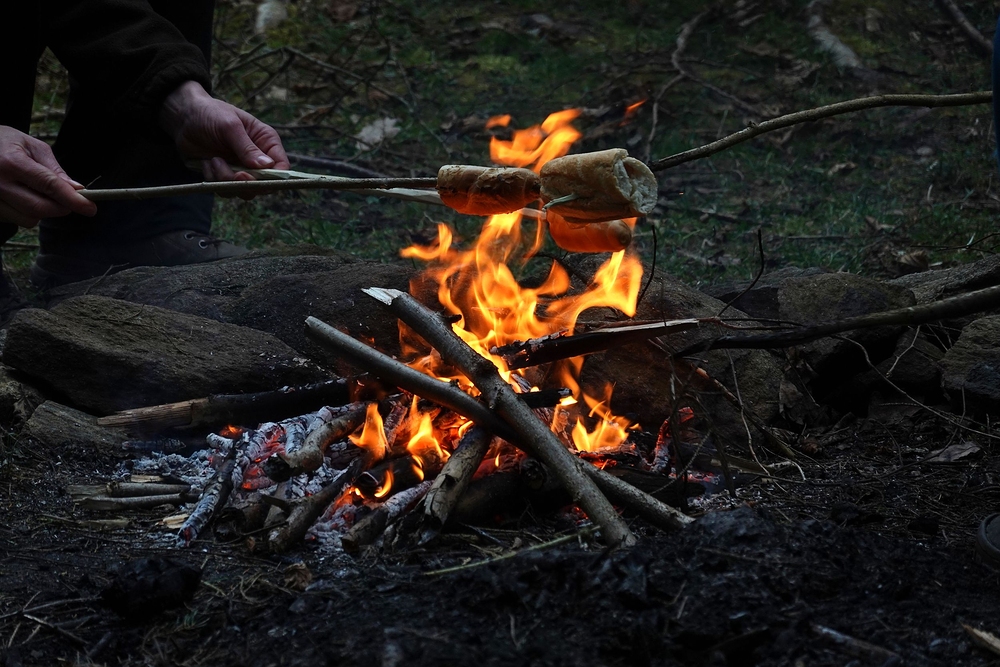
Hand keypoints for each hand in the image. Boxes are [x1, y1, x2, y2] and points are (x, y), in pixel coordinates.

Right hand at [0, 126, 96, 227]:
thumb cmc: (4, 141)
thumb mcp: (31, 145)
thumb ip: (54, 169)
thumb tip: (76, 189)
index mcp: (11, 162)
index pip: (49, 186)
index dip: (73, 200)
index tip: (90, 208)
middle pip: (39, 208)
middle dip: (61, 207)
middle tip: (69, 199)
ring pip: (28, 219)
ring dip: (43, 211)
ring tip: (37, 191)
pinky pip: (16, 219)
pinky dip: (27, 212)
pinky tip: (22, 195)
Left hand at [159, 81, 289, 182]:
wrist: (183, 118)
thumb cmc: (210, 113)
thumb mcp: (230, 126)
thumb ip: (247, 147)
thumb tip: (267, 166)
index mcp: (265, 142)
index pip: (282, 166)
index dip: (275, 177)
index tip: (259, 178)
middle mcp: (257, 158)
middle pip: (265, 184)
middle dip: (248, 182)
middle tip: (235, 173)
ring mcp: (241, 169)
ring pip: (244, 190)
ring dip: (227, 179)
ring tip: (214, 160)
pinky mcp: (225, 176)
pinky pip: (225, 190)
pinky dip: (214, 179)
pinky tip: (207, 162)